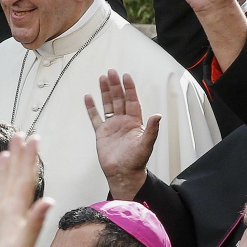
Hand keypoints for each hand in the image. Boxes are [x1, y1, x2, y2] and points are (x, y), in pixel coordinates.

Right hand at [0, 134, 51, 246]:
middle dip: (18, 158)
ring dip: (1, 172)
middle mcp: (8, 215)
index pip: (23, 180)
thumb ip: (34, 224)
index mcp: (16, 214)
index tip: (30, 138)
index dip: (26, 159)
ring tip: (2, 155)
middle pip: (14, 180)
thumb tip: (48, 200)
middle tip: (20, 136)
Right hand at [85, 70, 160, 199]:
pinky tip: (88, 97)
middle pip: (118, 99)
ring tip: (102, 78)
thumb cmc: (136, 161)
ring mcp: (112, 126)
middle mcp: (123, 121)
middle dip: (115, 85)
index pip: (131, 101)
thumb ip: (151, 129)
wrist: (122, 174)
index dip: (129, 88)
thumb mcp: (146, 144)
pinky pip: (95, 117)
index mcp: (134, 122)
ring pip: (107, 105)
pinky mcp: (101, 133)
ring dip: (105, 92)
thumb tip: (157, 115)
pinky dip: (91, 108)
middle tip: (111, 72)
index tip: (126, 76)